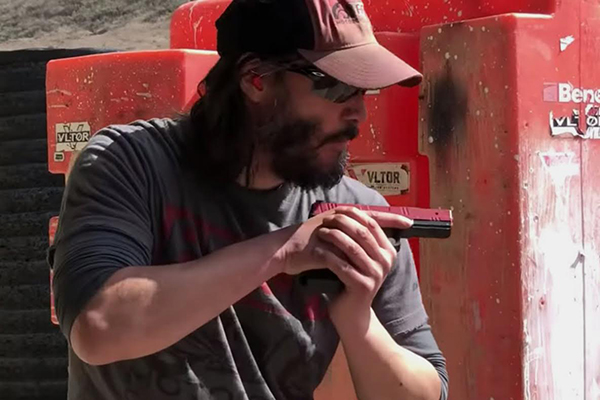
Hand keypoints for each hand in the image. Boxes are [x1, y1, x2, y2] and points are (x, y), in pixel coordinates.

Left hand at [278, 206, 411, 308]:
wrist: (351, 312)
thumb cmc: (352, 279)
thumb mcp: (361, 257)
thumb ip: (362, 237)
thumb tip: (352, 208)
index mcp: (388, 251)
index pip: (373, 223)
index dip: (353, 214)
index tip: (335, 211)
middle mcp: (386, 262)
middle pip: (362, 233)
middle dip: (341, 223)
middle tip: (324, 220)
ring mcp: (376, 274)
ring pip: (352, 247)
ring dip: (333, 236)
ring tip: (319, 232)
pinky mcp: (363, 286)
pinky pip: (342, 265)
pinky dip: (327, 256)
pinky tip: (316, 251)